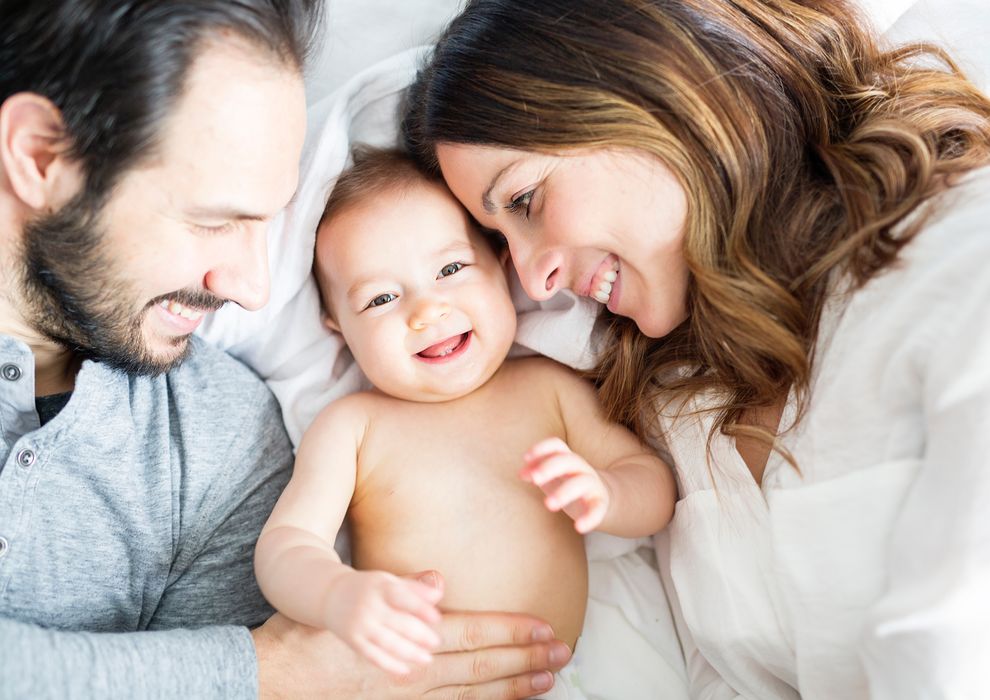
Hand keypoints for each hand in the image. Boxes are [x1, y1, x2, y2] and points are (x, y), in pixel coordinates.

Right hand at [254, 571, 571, 698]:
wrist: (273, 681)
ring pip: (475, 693)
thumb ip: (397, 593)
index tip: (545, 627)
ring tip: (547, 679)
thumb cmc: (309, 637)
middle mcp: (417, 676)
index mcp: (409, 645)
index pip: (474, 634)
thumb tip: (437, 581)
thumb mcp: (349, 605)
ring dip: (514, 686)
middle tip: (562, 653)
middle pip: (483, 666)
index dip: (512, 631)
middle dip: (527, 659)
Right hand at [324, 568, 441, 674]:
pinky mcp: (353, 640)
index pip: (402, 597)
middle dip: (419, 634)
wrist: (330, 595)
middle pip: (397, 622)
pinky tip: (405, 669)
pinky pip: (373, 655)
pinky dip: (389, 664)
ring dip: (409, 653)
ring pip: (387, 642)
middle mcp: (369, 605)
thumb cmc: (369, 588)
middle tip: (436, 642)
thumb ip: (414, 588)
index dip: (420, 608)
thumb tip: (438, 594)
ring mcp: (360, 624)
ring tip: (427, 659)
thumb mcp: (388, 581)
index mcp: (380, 586)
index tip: (436, 618)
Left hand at [520, 437, 609, 532]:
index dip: (541, 449)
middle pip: (568, 461)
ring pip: (581, 483)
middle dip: (550, 467)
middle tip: (535, 479)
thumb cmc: (570, 484)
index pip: (556, 446)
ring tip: (548, 504)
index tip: (526, 458)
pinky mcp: (600, 502)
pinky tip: (579, 528)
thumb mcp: (552, 477)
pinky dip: (590, 518)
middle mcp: (581, 468)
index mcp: (567, 459)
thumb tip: (522, 474)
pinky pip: (597, 508)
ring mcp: (592, 484)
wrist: (602, 497)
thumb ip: (536, 473)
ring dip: (564, 492)